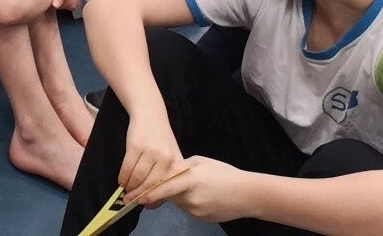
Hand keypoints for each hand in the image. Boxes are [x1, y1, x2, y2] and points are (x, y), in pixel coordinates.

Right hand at [118, 111, 183, 205]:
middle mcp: (165, 158)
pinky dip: (123, 176)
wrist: (150, 113)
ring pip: (137, 177)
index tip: (145, 205)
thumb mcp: (170, 154)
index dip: (154, 198)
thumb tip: (156, 200)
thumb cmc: (161, 136)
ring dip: (129, 186)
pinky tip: (121, 180)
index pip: (165, 186)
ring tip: (125, 190)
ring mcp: (150, 151)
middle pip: (150, 184)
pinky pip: (127, 167)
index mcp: (176, 162)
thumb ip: (166, 175)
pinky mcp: (135, 145)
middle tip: (130, 201)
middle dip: (139, 195)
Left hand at [137, 155, 252, 220]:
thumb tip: (165, 171)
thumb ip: (180, 167)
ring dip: (178, 195)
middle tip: (168, 182)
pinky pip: (188, 209)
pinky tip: (201, 195)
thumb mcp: (200, 162)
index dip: (147, 193)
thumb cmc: (225, 173)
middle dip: (164, 189)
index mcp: (190, 180)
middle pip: (169, 195)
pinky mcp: (201, 219)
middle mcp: (191, 199)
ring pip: (178, 202)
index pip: (163, 188)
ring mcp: (196, 212)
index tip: (134, 198)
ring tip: (195, 186)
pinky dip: (188, 202)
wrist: (248, 195)